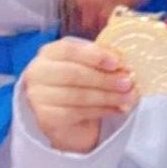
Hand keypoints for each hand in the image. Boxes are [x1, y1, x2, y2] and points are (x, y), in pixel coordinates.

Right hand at [22, 37, 135, 152]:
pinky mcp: (45, 118)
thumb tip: (125, 62)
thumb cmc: (80, 82)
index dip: (94, 55)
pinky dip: (101, 110)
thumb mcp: (89, 65)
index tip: (116, 62)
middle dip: (105, 79)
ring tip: (128, 97)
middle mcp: (37, 73)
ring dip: (108, 96)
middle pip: (74, 74)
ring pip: (78, 95)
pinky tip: (117, 109)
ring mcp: (38, 97)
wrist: (66, 117)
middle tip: (128, 82)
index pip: (68, 49)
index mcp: (49, 53)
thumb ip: (103, 59)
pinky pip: (78, 113)